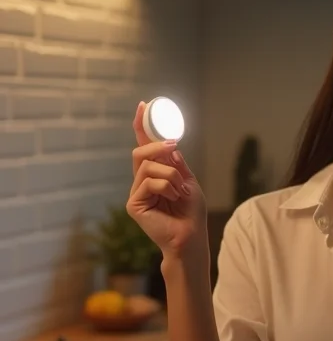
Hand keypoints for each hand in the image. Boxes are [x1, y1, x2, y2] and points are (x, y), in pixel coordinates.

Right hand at [126, 101, 207, 260]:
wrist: (191, 235)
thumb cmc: (191, 212)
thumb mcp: (188, 181)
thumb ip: (176, 163)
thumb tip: (169, 145)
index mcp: (155, 174)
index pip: (145, 146)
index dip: (142, 126)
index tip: (143, 105)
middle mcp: (142, 181)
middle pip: (140, 152)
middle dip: (158, 146)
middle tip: (175, 146)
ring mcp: (136, 192)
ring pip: (148, 166)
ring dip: (171, 174)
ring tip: (180, 190)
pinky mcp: (134, 204)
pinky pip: (149, 182)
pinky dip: (167, 187)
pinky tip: (174, 198)